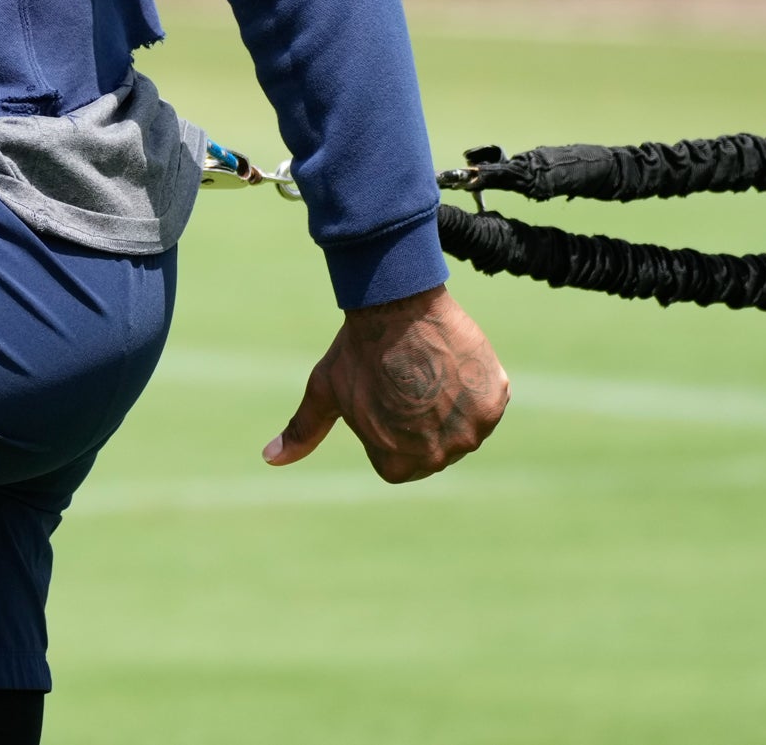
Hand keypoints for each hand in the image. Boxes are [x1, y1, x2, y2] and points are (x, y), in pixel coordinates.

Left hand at [264, 285, 506, 482]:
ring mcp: (472, 431)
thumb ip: (304, 431)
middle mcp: (439, 455)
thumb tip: (271, 458)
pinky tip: (452, 361)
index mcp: (396, 462)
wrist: (397, 303)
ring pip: (463, 423)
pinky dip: (475, 384)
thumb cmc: (358, 349)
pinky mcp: (494, 401)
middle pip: (434, 445)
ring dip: (451, 402)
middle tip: (408, 381)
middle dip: (422, 419)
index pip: (400, 460)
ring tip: (429, 369)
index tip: (387, 398)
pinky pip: (487, 400)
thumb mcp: (326, 390)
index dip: (392, 427)